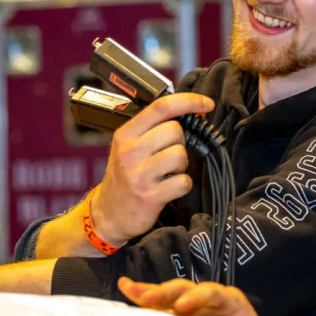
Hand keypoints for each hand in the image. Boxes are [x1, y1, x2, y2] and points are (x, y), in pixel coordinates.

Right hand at [94, 92, 214, 244]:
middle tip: (167, 155)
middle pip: (175, 130)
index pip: (161, 107)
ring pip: (180, 154)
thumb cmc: (125, 175)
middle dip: (180, 142)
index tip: (207, 104)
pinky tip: (169, 188)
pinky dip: (182, 185)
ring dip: (182, 165)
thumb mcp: (129, 146)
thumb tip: (193, 112)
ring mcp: (139, 174)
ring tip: (167, 172)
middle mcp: (130, 151)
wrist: (108, 213)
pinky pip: (183, 181)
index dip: (189, 101)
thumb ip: (153, 128)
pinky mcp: (150, 196)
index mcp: (125, 134)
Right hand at [117, 277, 275, 315]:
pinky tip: (127, 289)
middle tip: (147, 298)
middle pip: (184, 289)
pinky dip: (144, 299)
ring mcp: (192, 303)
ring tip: (128, 288)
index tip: (181, 308)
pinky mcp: (179, 314)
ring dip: (149, 292)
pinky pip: (160, 305)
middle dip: (165, 292)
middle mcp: (207, 297)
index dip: (196, 298)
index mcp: (229, 300)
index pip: (211, 293)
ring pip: (168, 294)